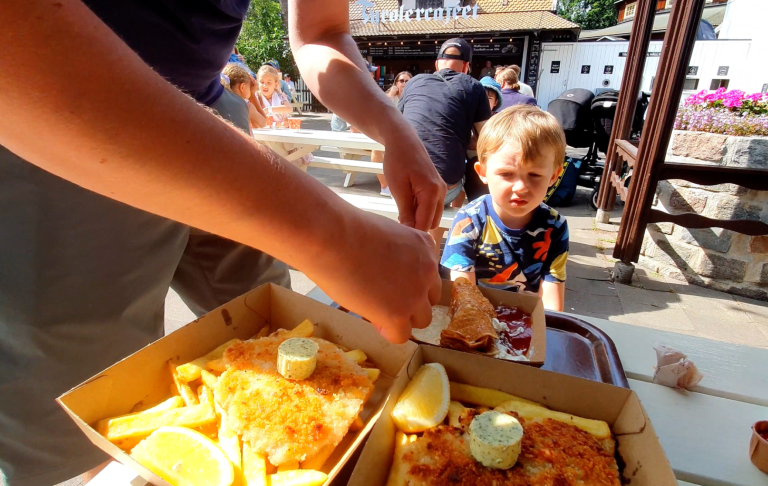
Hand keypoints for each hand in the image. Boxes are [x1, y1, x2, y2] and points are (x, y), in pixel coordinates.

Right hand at [310, 212, 441, 342]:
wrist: (331, 238)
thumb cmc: (347, 229)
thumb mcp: (386, 235)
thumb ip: (398, 254)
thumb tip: (390, 273)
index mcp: (425, 246)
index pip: (428, 275)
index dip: (408, 282)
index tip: (386, 280)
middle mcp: (428, 270)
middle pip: (430, 298)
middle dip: (410, 301)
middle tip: (383, 297)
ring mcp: (415, 294)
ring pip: (421, 319)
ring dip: (402, 318)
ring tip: (376, 309)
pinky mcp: (398, 314)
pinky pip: (401, 335)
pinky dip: (387, 331)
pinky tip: (371, 319)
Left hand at [383, 130, 446, 230]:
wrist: (403, 141)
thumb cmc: (397, 162)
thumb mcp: (398, 189)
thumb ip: (406, 211)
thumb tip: (409, 231)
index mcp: (432, 193)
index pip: (425, 224)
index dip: (412, 233)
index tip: (398, 235)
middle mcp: (441, 193)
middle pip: (432, 223)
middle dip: (417, 226)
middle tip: (398, 222)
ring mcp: (441, 190)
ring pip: (432, 216)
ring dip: (419, 219)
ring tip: (401, 212)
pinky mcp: (438, 188)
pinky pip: (432, 207)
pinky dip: (421, 211)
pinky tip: (407, 204)